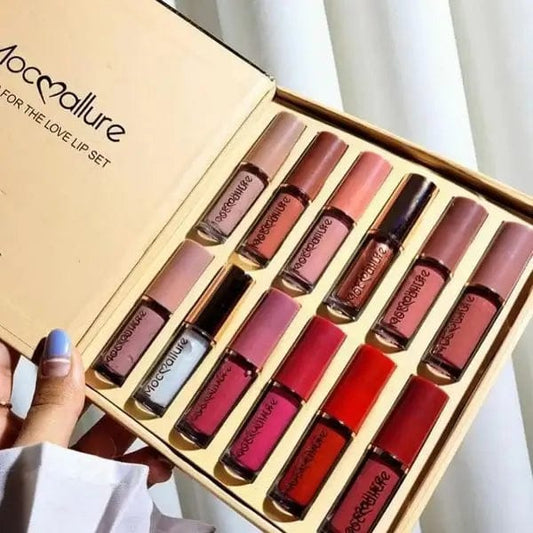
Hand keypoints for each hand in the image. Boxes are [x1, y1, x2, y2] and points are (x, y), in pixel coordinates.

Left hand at [0, 329, 172, 485]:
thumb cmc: (18, 516)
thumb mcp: (34, 455)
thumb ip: (52, 407)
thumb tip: (63, 348)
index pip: (4, 373)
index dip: (23, 340)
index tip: (52, 315)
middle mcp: (24, 447)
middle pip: (59, 400)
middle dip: (93, 378)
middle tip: (121, 352)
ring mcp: (52, 474)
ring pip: (90, 436)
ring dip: (124, 425)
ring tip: (154, 406)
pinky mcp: (79, 497)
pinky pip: (108, 474)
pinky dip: (135, 468)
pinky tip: (157, 462)